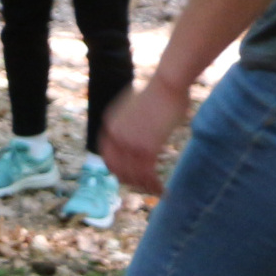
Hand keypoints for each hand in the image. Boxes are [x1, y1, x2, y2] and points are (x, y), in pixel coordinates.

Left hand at [101, 79, 194, 193]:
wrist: (168, 83)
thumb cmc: (159, 92)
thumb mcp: (133, 106)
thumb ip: (128, 121)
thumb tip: (136, 128)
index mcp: (109, 124)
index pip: (107, 155)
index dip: (116, 169)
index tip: (128, 176)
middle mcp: (114, 135)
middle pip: (116, 169)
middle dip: (131, 181)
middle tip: (144, 187)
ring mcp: (128, 143)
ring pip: (132, 175)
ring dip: (145, 187)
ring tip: (157, 191)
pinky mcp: (146, 148)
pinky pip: (147, 175)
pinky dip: (154, 186)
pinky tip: (163, 190)